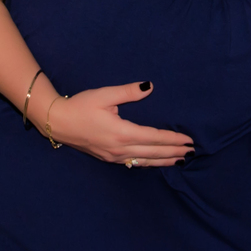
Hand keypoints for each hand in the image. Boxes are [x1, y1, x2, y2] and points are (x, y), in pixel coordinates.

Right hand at [46, 81, 193, 167]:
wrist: (57, 122)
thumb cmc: (81, 105)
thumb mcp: (105, 95)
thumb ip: (129, 92)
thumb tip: (150, 87)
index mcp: (122, 133)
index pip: (154, 138)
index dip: (173, 140)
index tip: (188, 140)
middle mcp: (120, 149)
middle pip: (153, 152)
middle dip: (174, 152)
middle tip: (192, 152)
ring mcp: (113, 156)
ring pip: (145, 161)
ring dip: (164, 160)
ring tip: (181, 160)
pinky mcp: (108, 158)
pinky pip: (134, 163)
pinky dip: (149, 163)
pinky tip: (156, 162)